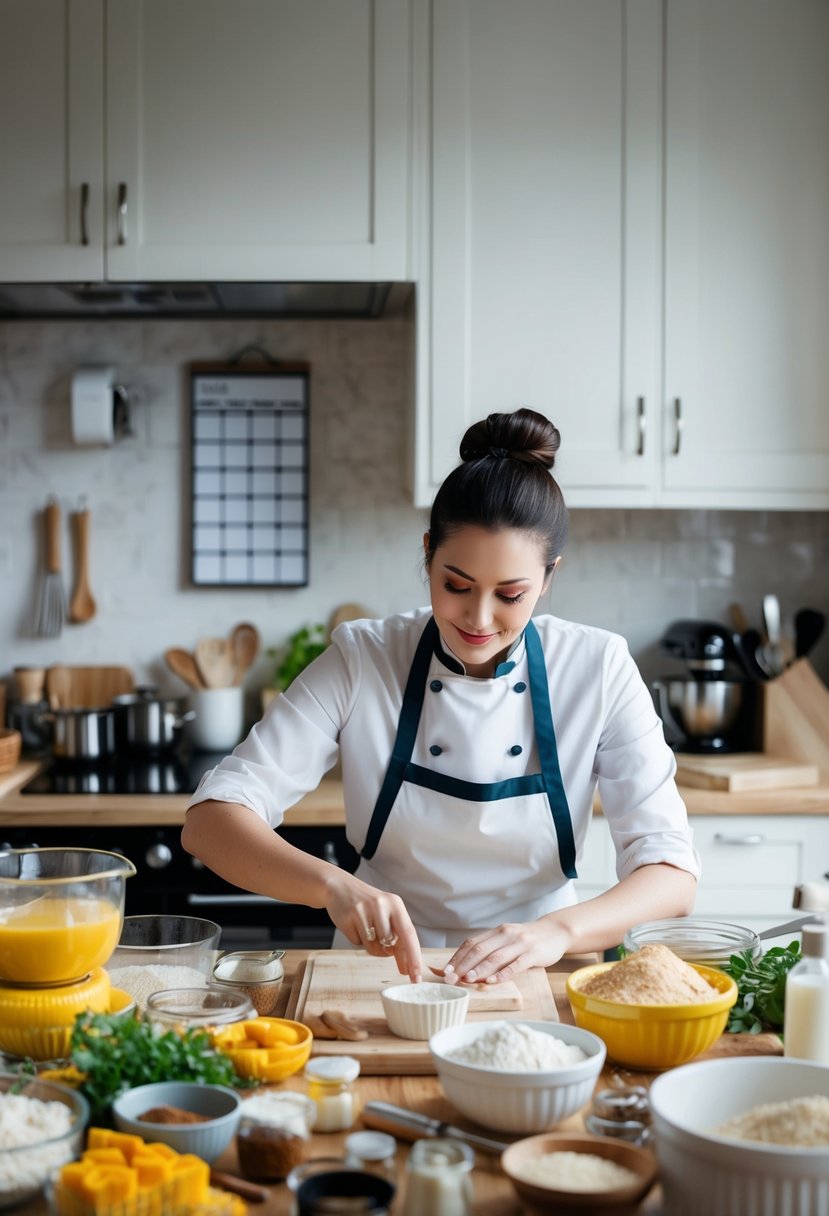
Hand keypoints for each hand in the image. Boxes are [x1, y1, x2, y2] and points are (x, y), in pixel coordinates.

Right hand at [324, 872, 422, 982]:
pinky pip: (357, 943)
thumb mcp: (387, 913)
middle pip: (390, 944)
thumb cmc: (367, 903)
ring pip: (373, 947)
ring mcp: (363, 911)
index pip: (409, 934)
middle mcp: (381, 905)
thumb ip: (398, 935)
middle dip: (386, 950)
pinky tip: (354, 924)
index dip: (414, 958)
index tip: (416, 977)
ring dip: (371, 944)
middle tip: (379, 939)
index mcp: (395, 904)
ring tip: (365, 926)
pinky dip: (357, 939)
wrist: (340, 887)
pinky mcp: (348, 918)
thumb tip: (406, 966)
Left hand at [442, 918, 572, 985]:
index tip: (445, 971)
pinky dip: (502, 974)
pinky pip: (516, 965)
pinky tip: (492, 982)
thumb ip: (491, 950)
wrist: (556, 931)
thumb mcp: (507, 939)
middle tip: (450, 979)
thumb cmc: (527, 940)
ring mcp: (520, 944)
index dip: (457, 957)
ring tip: (467, 980)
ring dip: (479, 970)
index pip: (472, 943)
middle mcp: (506, 935)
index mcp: (497, 931)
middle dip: (463, 965)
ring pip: (495, 957)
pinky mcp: (533, 954)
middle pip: (480, 950)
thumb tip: (466, 967)